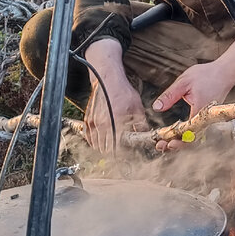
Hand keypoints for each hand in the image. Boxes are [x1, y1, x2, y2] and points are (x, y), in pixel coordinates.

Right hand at [82, 38, 147, 153]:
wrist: (107, 80)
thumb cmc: (122, 92)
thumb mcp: (137, 108)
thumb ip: (141, 124)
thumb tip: (146, 135)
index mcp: (115, 124)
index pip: (117, 148)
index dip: (123, 154)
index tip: (128, 155)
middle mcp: (102, 126)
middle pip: (106, 149)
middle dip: (114, 153)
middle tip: (121, 152)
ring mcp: (93, 123)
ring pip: (97, 145)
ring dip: (104, 149)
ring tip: (113, 148)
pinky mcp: (87, 120)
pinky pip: (89, 138)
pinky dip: (95, 142)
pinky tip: (101, 142)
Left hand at [151, 59, 234, 151]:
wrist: (225, 72)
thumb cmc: (207, 75)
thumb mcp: (184, 82)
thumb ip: (169, 95)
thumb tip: (156, 107)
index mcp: (199, 112)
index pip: (187, 134)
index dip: (174, 141)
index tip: (161, 142)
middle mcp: (205, 120)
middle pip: (190, 140)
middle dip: (174, 145)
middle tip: (159, 146)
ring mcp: (207, 121)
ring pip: (193, 137)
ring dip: (179, 142)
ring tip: (163, 143)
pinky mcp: (207, 119)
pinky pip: (196, 131)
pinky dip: (184, 136)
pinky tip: (174, 136)